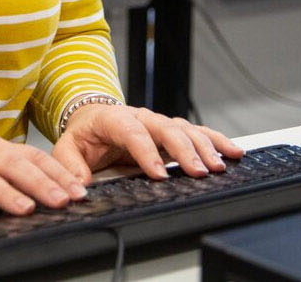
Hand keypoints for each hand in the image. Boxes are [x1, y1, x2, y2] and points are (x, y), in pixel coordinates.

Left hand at [51, 103, 243, 182]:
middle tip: (198, 172)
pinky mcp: (172, 131)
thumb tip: (79, 183)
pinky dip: (216, 141)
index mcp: (115, 119)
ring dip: (204, 147)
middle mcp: (142, 116)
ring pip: (186, 130)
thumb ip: (69, 163)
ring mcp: (159, 123)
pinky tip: (233, 152)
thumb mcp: (68, 146)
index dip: (147, 152)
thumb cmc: (85, 134)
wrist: (94, 117)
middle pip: (166, 129)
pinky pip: (197, 133)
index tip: (159, 173)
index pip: (133, 131)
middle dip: (184, 150)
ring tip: (219, 166)